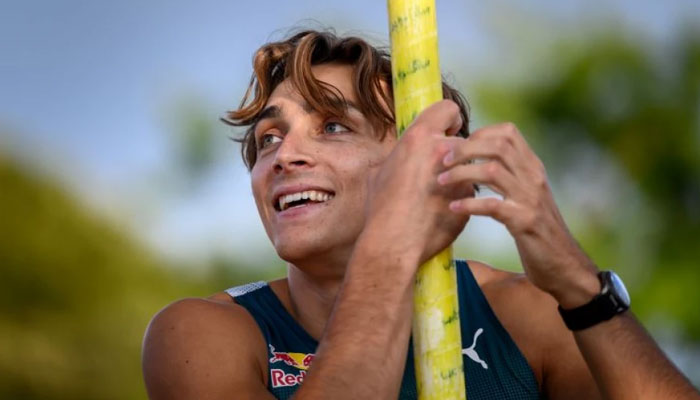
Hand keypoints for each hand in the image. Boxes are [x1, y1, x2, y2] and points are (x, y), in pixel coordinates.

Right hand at [363, 100, 473, 265]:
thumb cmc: (380, 207)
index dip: (450, 119)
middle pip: (461, 140)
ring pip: (467, 167)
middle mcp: (442, 150)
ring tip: (437, 197)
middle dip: (455, 154)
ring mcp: (459, 173)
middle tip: (441, 171)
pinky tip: (441, 213)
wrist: (393, 241)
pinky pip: (468, 192)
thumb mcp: (377, 173)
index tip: (448, 130)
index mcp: (418, 137)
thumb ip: (395, 159)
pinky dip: (459, 200)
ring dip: (459, 177)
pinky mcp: (469, 197)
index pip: (448, 109)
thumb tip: (394, 158)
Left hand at [437, 122, 599, 306]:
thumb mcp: (527, 195)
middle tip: (442, 160)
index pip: (508, 132)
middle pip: (497, 145)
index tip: (457, 146)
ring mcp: (530, 199)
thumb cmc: (537, 230)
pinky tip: (454, 206)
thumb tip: (481, 159)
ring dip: (461, 173)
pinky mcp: (525, 222)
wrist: (563, 264)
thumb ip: (510, 175)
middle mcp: (533, 177)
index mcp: (533, 167)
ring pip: (492, 170)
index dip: (479, 133)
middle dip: (464, 149)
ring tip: (441, 181)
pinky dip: (470, 204)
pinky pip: (493, 206)